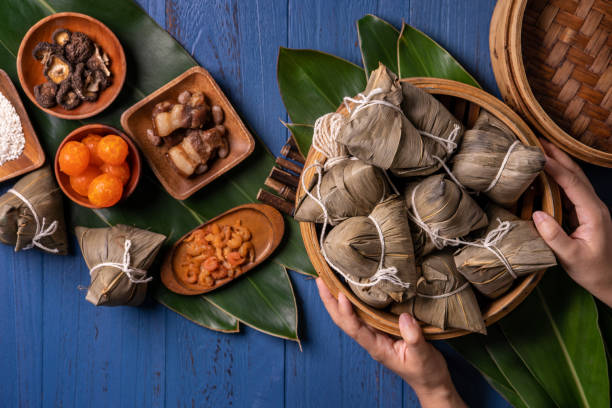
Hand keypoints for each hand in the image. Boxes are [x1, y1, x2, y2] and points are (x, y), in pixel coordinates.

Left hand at [316, 278, 465, 407]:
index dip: (345, 312)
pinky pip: (364, 313)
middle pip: (344, 320)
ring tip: (328, 279)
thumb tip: (404, 317)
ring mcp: (376, 334)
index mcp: (377, 347)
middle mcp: (372, 339)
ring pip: (351, 315)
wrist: (432, 382)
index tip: (340, 295)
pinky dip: (355, 300)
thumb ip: (414, 338)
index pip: (354, 328)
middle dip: (330, 301)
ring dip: (338, 299)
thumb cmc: (426, 372)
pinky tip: (352, 288)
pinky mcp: (383, 329)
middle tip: (320, 279)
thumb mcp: (423, 356)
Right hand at [532, 139, 611, 306]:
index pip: (572, 183)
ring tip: (539, 148)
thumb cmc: (593, 272)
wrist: (611, 282)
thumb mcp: (571, 258)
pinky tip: (544, 173)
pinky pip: (570, 189)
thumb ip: (555, 237)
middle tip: (536, 138)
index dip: (555, 167)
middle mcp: (594, 206)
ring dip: (558, 161)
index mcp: (593, 213)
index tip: (537, 155)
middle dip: (557, 154)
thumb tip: (537, 214)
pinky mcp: (584, 213)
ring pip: (574, 178)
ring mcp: (590, 208)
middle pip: (575, 173)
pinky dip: (557, 176)